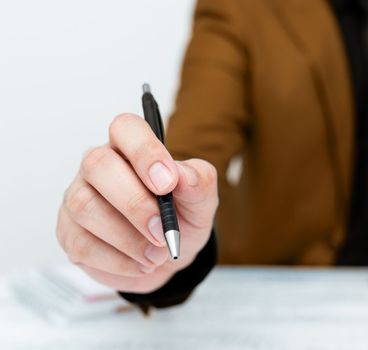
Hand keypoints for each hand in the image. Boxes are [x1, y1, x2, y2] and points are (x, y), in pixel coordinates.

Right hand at [56, 113, 218, 293]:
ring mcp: (77, 196)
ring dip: (128, 238)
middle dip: (135, 203)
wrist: (166, 257)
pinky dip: (118, 260)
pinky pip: (82, 244)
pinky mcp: (68, 232)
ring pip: (85, 207)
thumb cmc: (181, 217)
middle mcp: (98, 165)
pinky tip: (141, 264)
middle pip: (98, 165)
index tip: (168, 183)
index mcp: (131, 147)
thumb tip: (182, 176)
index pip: (126, 128)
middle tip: (163, 232)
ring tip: (158, 254)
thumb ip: (199, 183)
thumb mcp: (201, 202)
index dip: (145, 151)